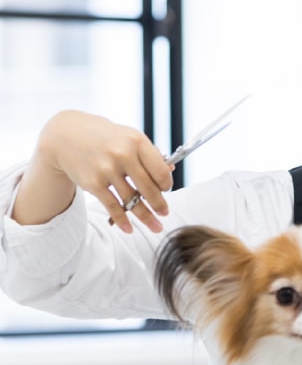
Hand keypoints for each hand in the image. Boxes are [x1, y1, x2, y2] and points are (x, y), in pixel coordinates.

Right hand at [15, 111, 172, 232]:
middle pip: (149, 188)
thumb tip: (171, 170)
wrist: (66, 135)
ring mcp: (107, 169)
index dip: (166, 184)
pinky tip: (129, 229)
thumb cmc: (105, 137)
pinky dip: (122, 220)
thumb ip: (149, 154)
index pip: (160, 170)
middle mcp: (123, 155)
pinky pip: (112, 206)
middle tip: (165, 213)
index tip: (166, 190)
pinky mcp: (93, 183)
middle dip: (159, 205)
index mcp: (137, 141)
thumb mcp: (129, 137)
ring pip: (132, 200)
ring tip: (155, 226)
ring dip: (146, 217)